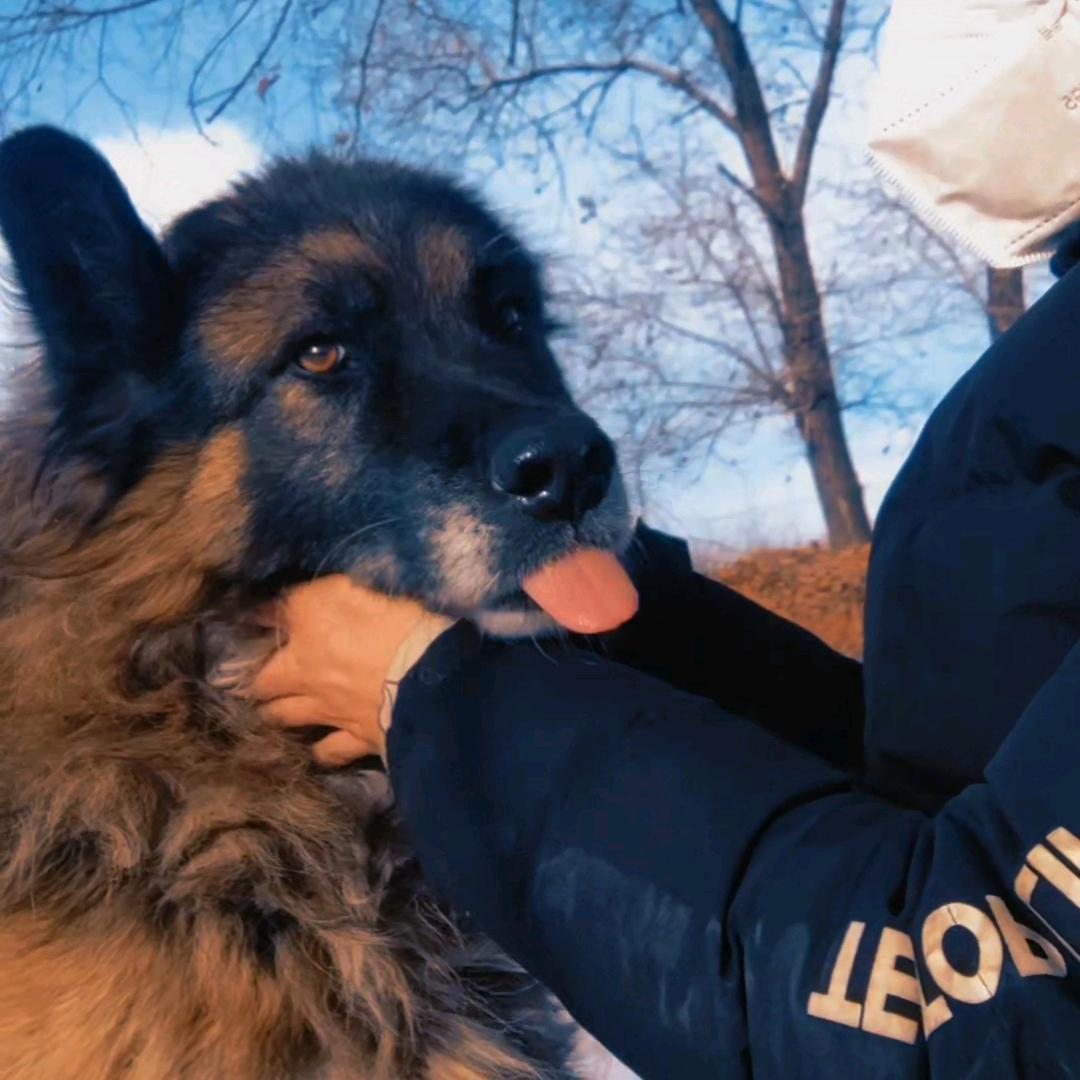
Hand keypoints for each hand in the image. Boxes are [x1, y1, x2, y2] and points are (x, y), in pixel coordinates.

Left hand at [250, 576, 453, 766]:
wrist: (422, 679)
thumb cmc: (387, 626)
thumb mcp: (343, 592)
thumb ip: (310, 597)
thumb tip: (282, 603)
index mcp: (302, 645)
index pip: (268, 631)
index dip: (259, 626)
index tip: (259, 622)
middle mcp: (306, 683)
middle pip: (265, 687)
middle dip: (260, 682)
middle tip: (263, 677)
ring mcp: (329, 715)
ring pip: (287, 719)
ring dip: (278, 715)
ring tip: (276, 713)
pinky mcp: (357, 739)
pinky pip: (331, 752)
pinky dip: (323, 750)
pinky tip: (322, 749)